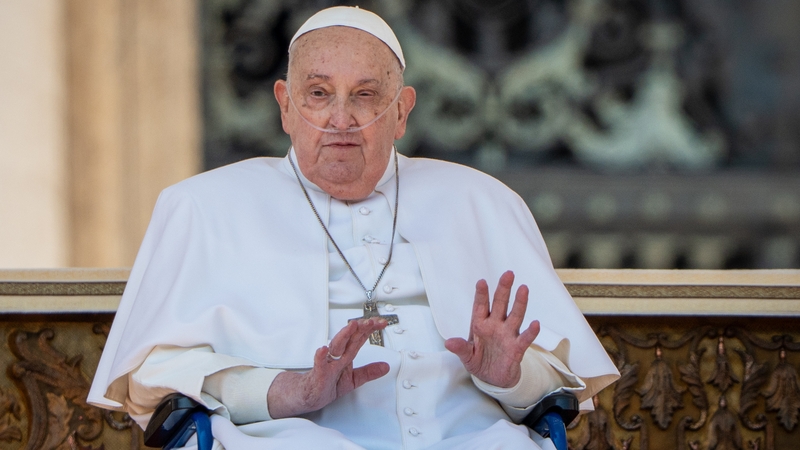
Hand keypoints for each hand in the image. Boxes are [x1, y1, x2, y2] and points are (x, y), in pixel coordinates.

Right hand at [267, 318, 388, 417]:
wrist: (308, 395)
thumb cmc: (327, 384)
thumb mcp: (352, 379)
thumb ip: (368, 372)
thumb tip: (385, 367)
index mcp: (345, 355)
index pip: (359, 338)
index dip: (370, 330)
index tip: (381, 323)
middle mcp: (336, 356)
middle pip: (349, 338)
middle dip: (360, 328)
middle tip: (370, 321)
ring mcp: (327, 364)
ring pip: (336, 347)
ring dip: (344, 335)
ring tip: (352, 326)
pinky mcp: (318, 375)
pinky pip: (319, 365)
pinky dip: (320, 357)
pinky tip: (322, 350)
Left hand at [445, 270, 539, 387]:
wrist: (493, 379)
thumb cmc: (479, 362)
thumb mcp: (466, 356)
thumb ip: (460, 348)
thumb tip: (448, 343)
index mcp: (480, 325)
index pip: (480, 306)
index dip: (481, 294)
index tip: (481, 282)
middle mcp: (495, 326)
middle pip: (500, 304)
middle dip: (503, 289)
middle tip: (508, 274)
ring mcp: (507, 335)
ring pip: (514, 316)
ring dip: (519, 303)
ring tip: (523, 289)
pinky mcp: (517, 348)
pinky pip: (525, 338)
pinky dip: (530, 332)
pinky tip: (535, 324)